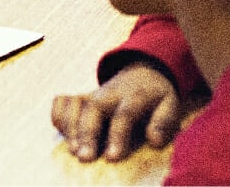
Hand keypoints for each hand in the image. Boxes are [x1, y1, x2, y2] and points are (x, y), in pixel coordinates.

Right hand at [51, 62, 180, 162]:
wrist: (143, 72)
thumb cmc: (156, 97)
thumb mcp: (170, 105)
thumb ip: (163, 122)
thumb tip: (153, 141)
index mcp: (135, 96)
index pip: (124, 114)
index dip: (117, 135)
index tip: (112, 157)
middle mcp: (110, 93)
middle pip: (94, 107)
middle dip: (86, 132)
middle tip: (84, 157)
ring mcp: (93, 93)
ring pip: (75, 103)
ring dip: (70, 126)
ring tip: (73, 150)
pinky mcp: (81, 96)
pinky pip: (62, 101)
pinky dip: (58, 115)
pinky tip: (62, 133)